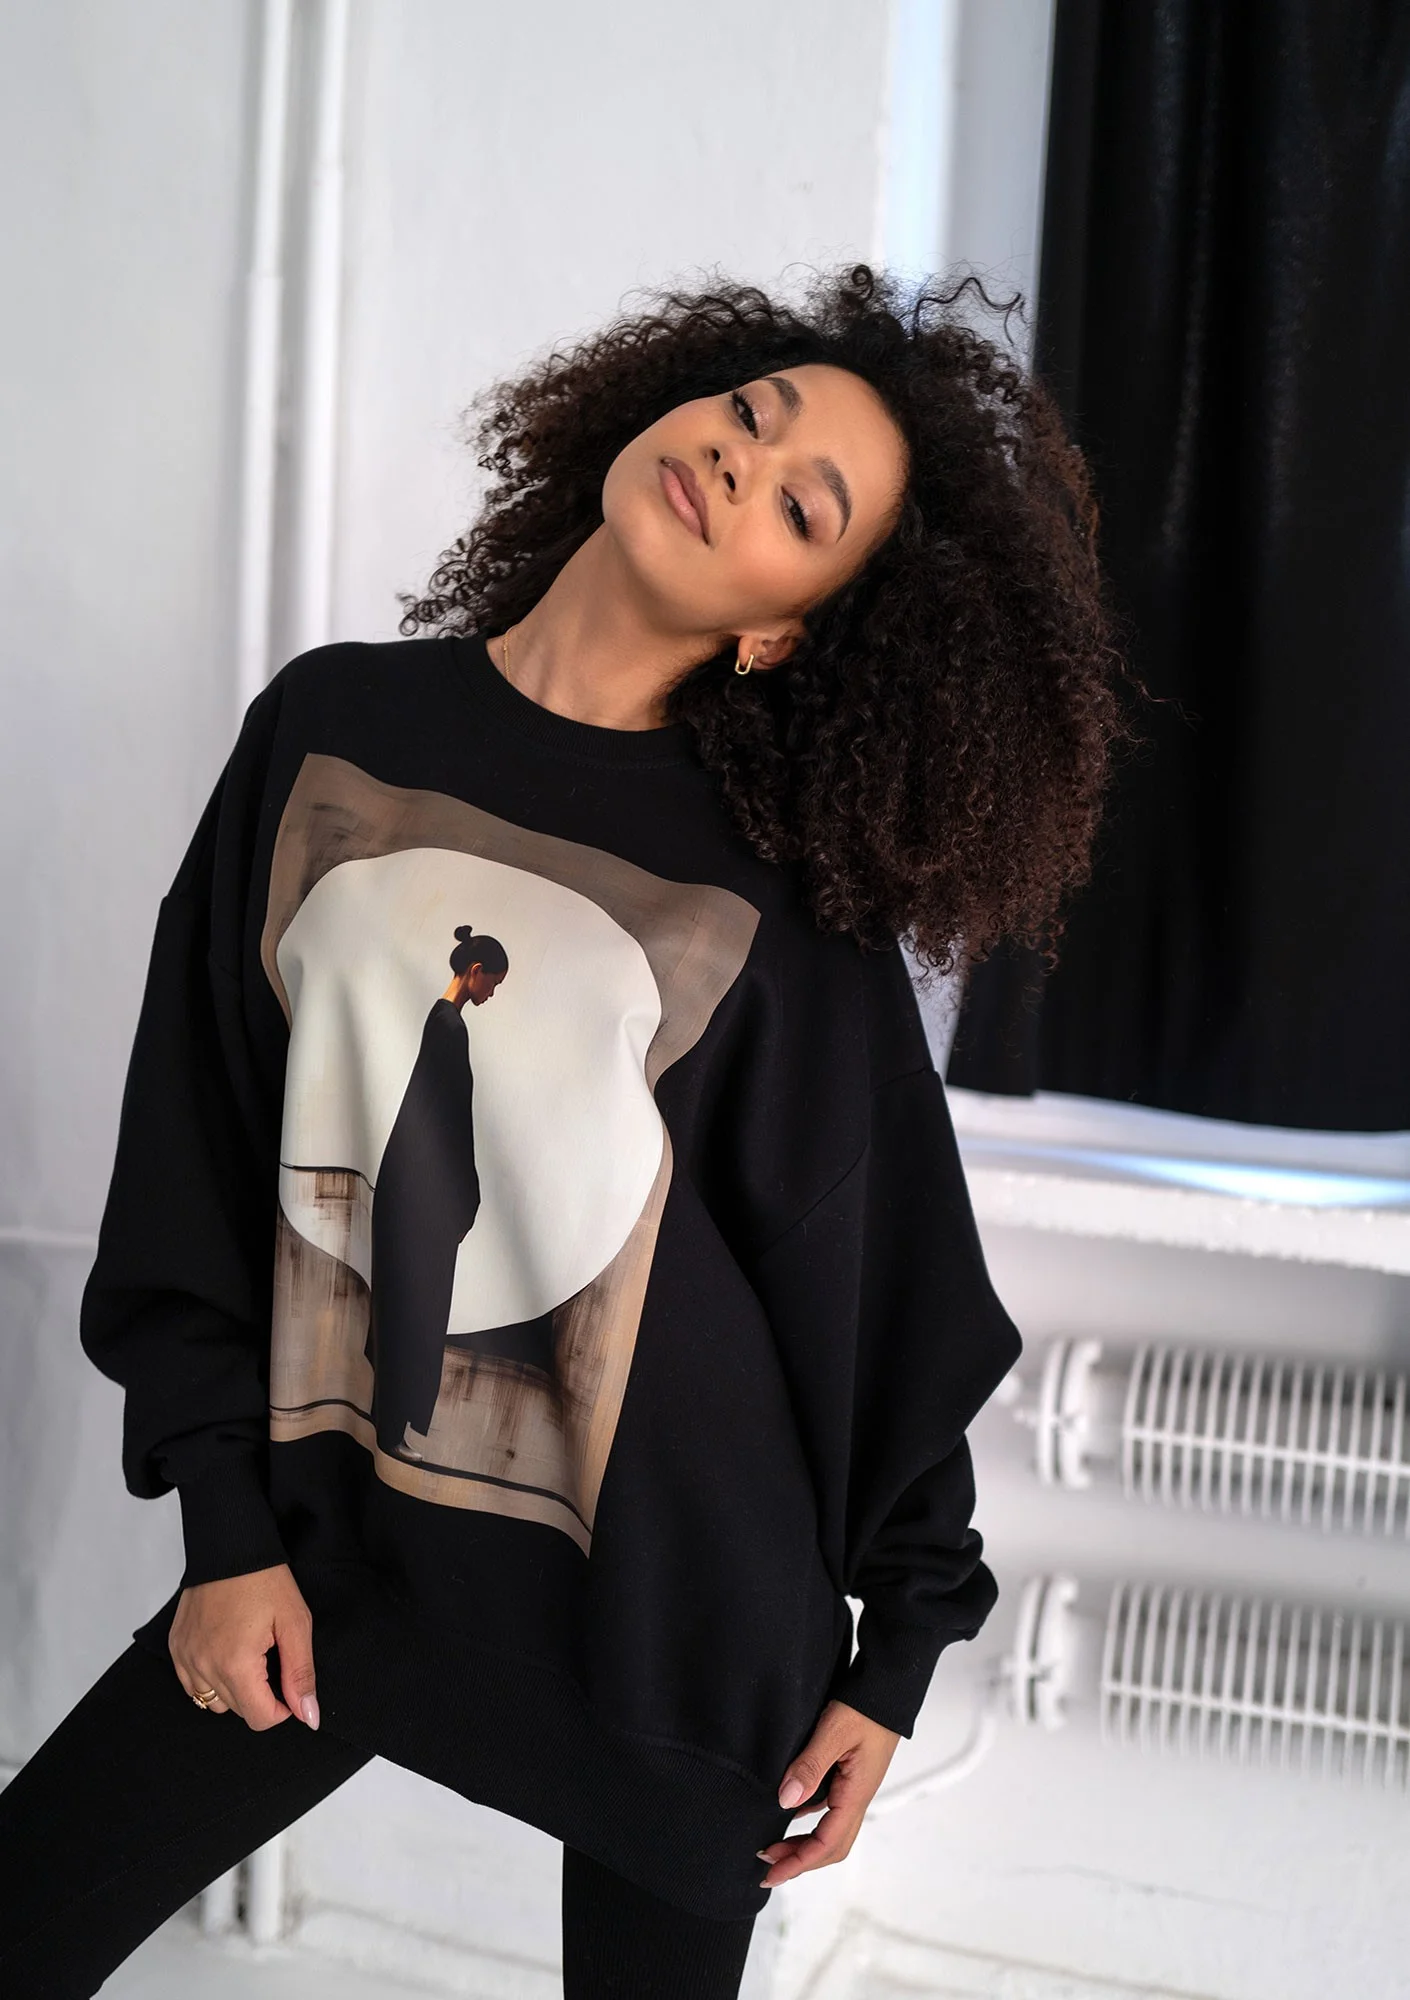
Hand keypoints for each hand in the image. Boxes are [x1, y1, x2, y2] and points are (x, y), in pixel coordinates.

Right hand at [168, 1562, 319, 1731]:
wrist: (230, 1545)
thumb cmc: (265, 1580)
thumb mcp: (295, 1624)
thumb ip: (300, 1675)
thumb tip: (309, 1716)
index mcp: (235, 1664)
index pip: (259, 1719)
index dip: (283, 1708)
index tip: (289, 1683)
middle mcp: (203, 1666)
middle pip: (238, 1711)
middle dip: (261, 1695)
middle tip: (272, 1657)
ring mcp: (185, 1658)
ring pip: (214, 1702)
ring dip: (235, 1690)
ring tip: (250, 1655)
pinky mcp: (176, 1648)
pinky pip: (192, 1685)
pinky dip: (211, 1678)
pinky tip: (227, 1652)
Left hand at [757, 1698, 900, 1886]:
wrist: (889, 1688)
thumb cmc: (866, 1707)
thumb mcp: (834, 1732)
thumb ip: (811, 1766)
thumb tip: (787, 1802)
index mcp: (856, 1794)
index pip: (827, 1843)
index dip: (798, 1862)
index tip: (771, 1872)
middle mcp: (857, 1797)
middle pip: (831, 1847)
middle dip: (799, 1862)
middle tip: (768, 1867)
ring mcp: (855, 1788)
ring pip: (831, 1830)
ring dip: (804, 1845)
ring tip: (775, 1847)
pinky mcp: (850, 1776)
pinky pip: (829, 1810)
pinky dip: (809, 1822)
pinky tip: (792, 1813)